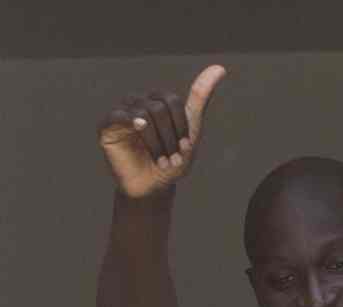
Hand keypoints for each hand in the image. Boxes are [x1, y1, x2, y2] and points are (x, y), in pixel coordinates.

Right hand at [99, 65, 225, 198]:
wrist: (154, 187)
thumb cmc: (173, 160)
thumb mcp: (191, 130)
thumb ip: (200, 98)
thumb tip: (219, 67)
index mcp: (160, 101)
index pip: (173, 101)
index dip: (182, 126)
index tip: (185, 148)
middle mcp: (140, 102)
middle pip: (159, 108)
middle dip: (170, 137)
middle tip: (171, 158)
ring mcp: (123, 113)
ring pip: (142, 114)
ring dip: (156, 142)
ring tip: (160, 160)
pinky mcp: (107, 126)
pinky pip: (117, 115)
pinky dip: (130, 122)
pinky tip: (138, 130)